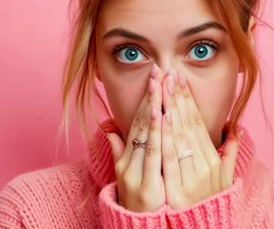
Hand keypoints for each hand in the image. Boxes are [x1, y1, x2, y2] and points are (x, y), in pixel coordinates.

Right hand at [107, 64, 165, 211]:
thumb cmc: (137, 202)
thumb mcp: (123, 176)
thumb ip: (118, 152)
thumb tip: (109, 130)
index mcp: (127, 159)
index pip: (139, 123)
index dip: (148, 100)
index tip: (156, 79)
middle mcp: (129, 163)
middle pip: (144, 124)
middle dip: (153, 96)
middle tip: (160, 71)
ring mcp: (137, 174)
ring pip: (149, 134)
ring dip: (157, 107)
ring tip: (163, 84)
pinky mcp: (147, 186)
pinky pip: (156, 154)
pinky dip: (159, 133)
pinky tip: (164, 114)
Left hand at [160, 69, 239, 209]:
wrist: (202, 228)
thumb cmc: (212, 199)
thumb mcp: (226, 176)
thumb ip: (232, 151)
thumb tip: (236, 127)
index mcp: (213, 159)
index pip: (198, 123)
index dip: (188, 100)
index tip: (179, 80)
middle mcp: (205, 165)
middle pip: (188, 125)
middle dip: (177, 98)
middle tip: (169, 74)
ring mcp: (192, 177)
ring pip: (179, 137)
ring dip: (170, 110)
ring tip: (163, 87)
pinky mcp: (178, 190)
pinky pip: (170, 159)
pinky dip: (166, 137)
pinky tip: (161, 117)